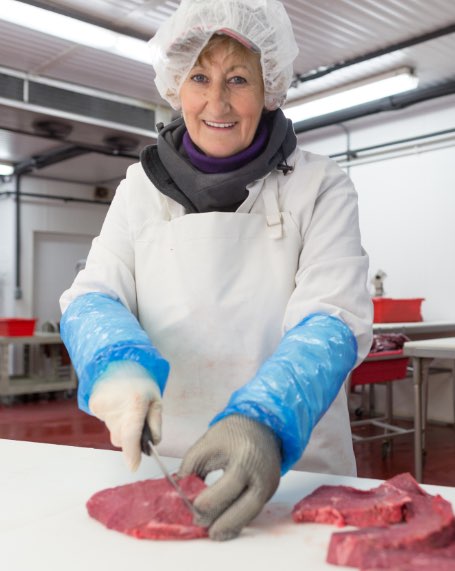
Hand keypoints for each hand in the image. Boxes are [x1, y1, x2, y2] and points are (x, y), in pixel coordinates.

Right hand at [89, 361, 161, 470]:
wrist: (119, 359)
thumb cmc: (142, 382)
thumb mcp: (157, 401)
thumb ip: (156, 425)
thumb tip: (151, 446)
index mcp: (135, 404)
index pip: (131, 434)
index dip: (132, 453)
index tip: (133, 466)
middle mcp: (116, 407)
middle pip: (122, 438)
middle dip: (130, 435)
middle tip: (136, 419)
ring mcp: (102, 407)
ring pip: (113, 432)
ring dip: (121, 425)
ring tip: (125, 407)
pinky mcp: (93, 406)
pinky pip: (106, 422)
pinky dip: (113, 418)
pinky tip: (116, 404)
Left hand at [178, 415, 280, 540]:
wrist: (262, 425)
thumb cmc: (233, 432)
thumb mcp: (207, 443)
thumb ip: (191, 467)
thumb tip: (178, 492)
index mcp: (246, 457)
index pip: (230, 486)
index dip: (211, 500)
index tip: (194, 507)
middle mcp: (262, 473)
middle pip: (246, 506)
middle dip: (224, 521)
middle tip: (203, 528)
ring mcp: (269, 483)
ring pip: (252, 513)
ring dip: (232, 525)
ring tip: (214, 533)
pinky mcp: (270, 490)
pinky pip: (255, 509)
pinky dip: (240, 519)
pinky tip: (226, 525)